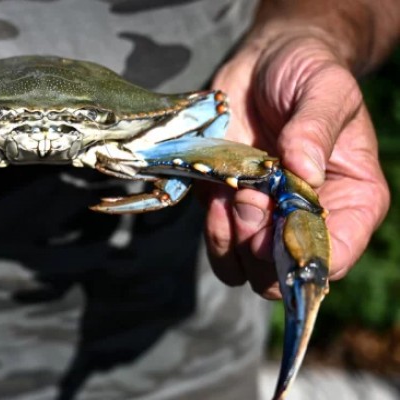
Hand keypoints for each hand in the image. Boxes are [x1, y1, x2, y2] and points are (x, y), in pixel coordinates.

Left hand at [206, 32, 389, 297]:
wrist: (264, 62)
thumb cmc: (307, 72)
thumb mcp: (325, 88)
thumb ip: (317, 127)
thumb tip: (305, 170)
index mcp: (352, 200)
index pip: (334, 256)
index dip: (302, 256)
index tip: (277, 226)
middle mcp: (308, 219)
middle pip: (283, 273)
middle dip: (260, 248)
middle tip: (249, 202)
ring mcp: (265, 218)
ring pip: (245, 270)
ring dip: (231, 241)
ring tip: (231, 196)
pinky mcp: (228, 208)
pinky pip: (218, 244)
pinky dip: (212, 228)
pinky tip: (215, 193)